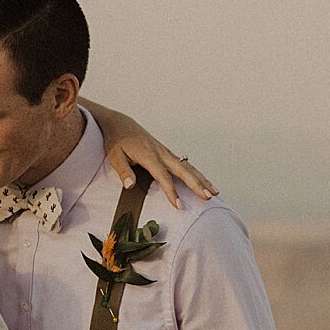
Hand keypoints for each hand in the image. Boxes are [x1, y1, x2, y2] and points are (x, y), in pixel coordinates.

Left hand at [92, 105, 216, 209]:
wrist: (121, 124)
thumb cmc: (116, 141)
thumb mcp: (115, 156)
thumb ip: (123, 171)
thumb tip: (130, 185)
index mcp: (148, 155)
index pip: (163, 176)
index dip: (171, 192)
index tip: (179, 206)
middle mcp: (161, 153)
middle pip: (183, 170)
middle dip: (197, 184)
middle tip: (208, 197)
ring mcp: (166, 152)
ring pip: (188, 167)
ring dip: (202, 179)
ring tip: (215, 192)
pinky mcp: (167, 153)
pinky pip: (185, 165)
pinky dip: (197, 174)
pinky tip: (206, 183)